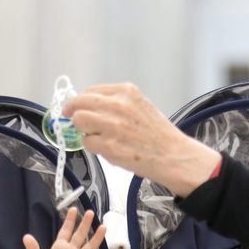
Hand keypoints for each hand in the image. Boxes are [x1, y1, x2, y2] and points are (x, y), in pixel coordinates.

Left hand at [23, 208, 113, 248]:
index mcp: (60, 246)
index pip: (65, 230)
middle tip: (90, 212)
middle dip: (84, 224)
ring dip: (96, 238)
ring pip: (89, 246)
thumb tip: (26, 236)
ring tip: (103, 227)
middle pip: (79, 235)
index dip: (69, 220)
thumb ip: (33, 248)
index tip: (73, 209)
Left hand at [64, 83, 221, 197]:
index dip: (80, 101)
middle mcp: (118, 105)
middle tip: (75, 122)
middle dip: (74, 114)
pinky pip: (87, 143)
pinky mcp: (109, 145)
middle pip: (79, 103)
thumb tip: (89, 107)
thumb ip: (116, 103)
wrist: (174, 156)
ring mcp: (112, 125)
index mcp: (126, 92)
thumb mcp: (140, 106)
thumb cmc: (159, 135)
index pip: (90, 91)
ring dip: (84, 131)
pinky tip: (108, 149)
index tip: (76, 109)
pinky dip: (93, 147)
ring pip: (79, 122)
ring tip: (99, 138)